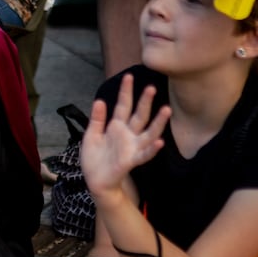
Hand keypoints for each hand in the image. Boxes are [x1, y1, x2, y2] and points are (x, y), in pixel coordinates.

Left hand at [80, 73, 170, 199]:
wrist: (95, 180)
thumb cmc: (94, 158)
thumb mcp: (91, 135)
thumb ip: (96, 119)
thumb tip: (99, 100)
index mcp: (116, 126)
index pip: (123, 105)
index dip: (126, 92)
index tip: (129, 76)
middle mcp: (127, 134)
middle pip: (139, 115)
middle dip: (145, 102)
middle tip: (151, 87)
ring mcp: (132, 147)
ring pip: (148, 132)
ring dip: (158, 122)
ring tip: (166, 109)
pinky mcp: (132, 160)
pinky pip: (144, 154)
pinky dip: (152, 149)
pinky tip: (160, 142)